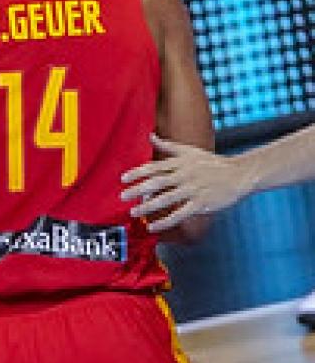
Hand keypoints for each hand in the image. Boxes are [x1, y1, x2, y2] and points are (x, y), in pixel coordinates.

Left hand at [120, 134, 246, 230]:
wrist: (240, 174)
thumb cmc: (212, 163)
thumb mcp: (190, 151)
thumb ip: (168, 145)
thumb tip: (150, 136)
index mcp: (181, 163)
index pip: (155, 167)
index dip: (138, 172)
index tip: (123, 179)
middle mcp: (185, 175)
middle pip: (158, 182)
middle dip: (138, 189)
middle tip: (122, 196)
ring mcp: (193, 189)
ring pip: (166, 199)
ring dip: (148, 207)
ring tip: (134, 212)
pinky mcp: (201, 203)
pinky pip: (180, 214)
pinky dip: (165, 222)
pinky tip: (152, 227)